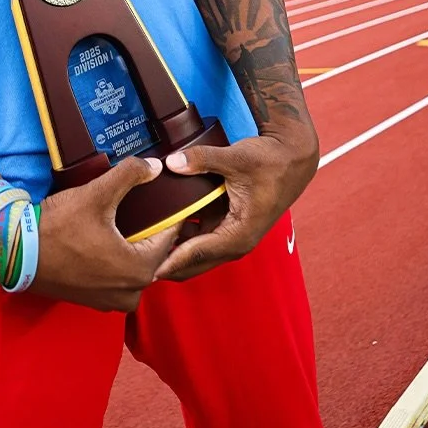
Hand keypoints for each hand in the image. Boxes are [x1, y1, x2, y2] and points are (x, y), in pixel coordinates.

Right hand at [31, 158, 179, 311]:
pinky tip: (105, 244)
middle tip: (143, 210)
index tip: (164, 200)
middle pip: (153, 256)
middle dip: (149, 234)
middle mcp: (131, 293)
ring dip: (133, 250)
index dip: (167, 216)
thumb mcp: (96, 194)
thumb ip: (130, 175)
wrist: (17, 252)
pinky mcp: (94, 303)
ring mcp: (111, 302)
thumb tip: (156, 167)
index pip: (168, 238)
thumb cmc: (58, 226)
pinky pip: (117, 282)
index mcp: (140, 270)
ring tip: (124, 226)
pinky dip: (116, 265)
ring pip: (135, 270)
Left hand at [154, 126, 318, 282]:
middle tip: (135, 262)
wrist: (292, 158)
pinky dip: (182, 235)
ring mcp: (233, 235)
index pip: (198, 254)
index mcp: (239, 233)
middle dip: (167, 263)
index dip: (171, 261)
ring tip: (140, 246)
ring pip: (197, 252)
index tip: (146, 269)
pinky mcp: (229, 225)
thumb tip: (171, 163)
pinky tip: (160, 226)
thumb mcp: (236, 158)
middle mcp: (236, 241)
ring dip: (173, 250)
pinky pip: (201, 237)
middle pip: (195, 262)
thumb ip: (202, 159)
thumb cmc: (270, 161)